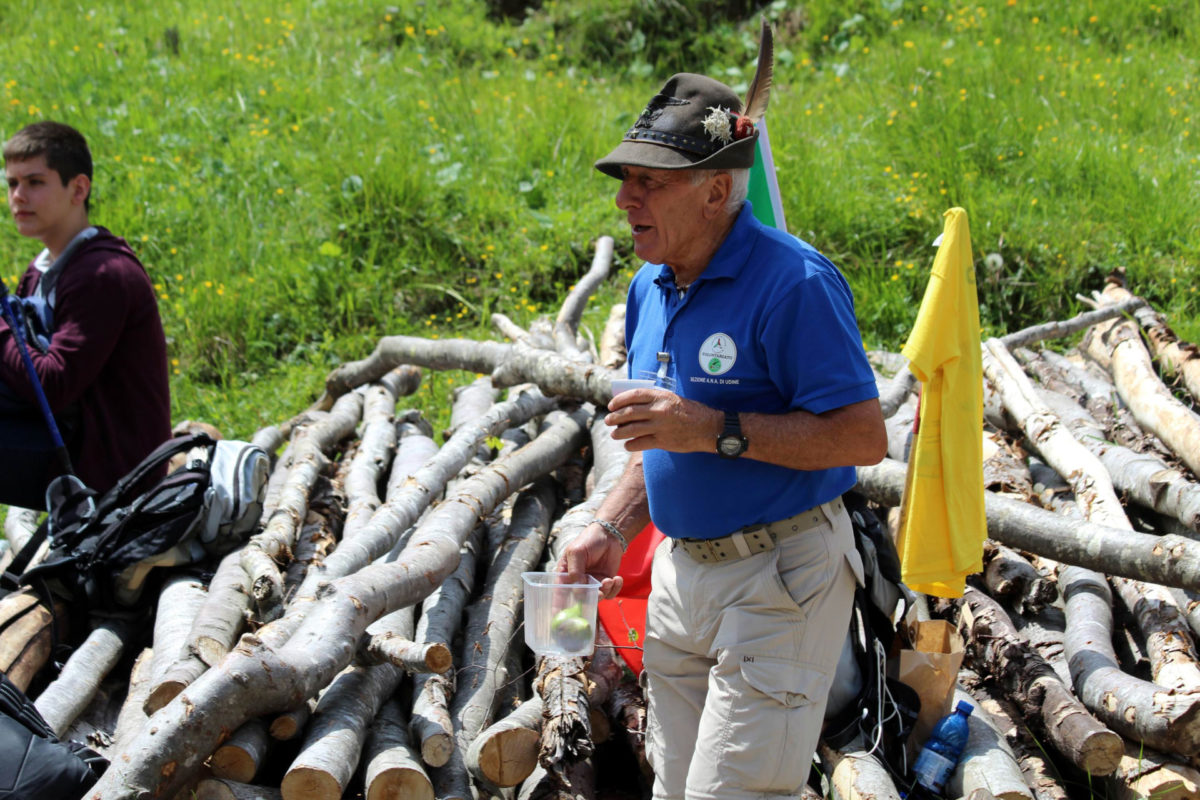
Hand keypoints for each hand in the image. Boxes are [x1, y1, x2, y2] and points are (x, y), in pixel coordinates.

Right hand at [558, 524, 624, 599]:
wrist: (609, 535)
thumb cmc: (588, 540)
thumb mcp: (576, 552)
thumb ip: (575, 571)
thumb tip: (577, 591)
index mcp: (565, 575)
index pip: (560, 593)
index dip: (559, 606)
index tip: (560, 618)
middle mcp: (578, 582)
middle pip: (579, 600)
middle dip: (589, 599)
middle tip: (598, 592)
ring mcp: (592, 584)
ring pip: (596, 598)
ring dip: (604, 592)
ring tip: (609, 580)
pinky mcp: (605, 583)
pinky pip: (609, 594)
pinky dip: (615, 589)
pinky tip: (617, 578)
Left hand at [605, 388, 720, 453]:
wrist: (708, 427)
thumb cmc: (690, 412)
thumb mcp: (672, 399)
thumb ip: (654, 400)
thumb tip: (632, 405)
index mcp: (661, 396)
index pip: (633, 395)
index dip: (619, 400)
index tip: (611, 405)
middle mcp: (659, 410)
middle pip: (629, 413)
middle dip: (614, 417)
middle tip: (608, 421)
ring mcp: (660, 426)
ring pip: (631, 429)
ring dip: (619, 432)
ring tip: (614, 434)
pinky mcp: (663, 441)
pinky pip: (640, 443)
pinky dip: (631, 444)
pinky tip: (628, 444)